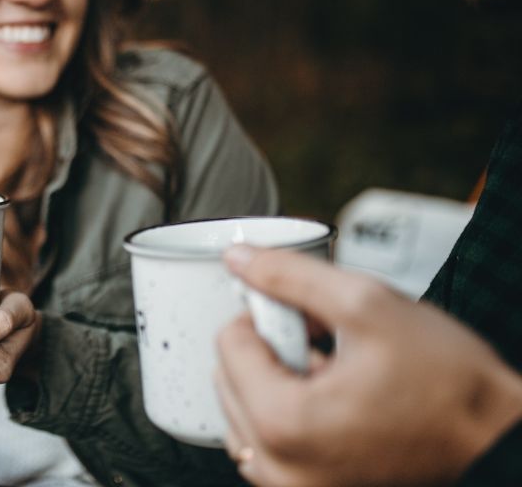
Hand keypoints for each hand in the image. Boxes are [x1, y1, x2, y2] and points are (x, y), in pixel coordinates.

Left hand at [214, 246, 521, 486]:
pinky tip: (333, 401)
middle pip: (228, 377)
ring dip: (276, 382)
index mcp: (284, 423)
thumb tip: (241, 259)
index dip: (270, 315)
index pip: (228, 342)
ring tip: (334, 376)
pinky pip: (265, 441)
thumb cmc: (450, 386)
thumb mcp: (369, 306)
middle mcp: (279, 468)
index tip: (311, 319)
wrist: (495, 438)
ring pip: (242, 410)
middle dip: (272, 351)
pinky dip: (287, 413)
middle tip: (327, 345)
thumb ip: (291, 276)